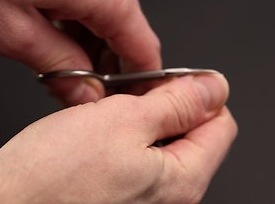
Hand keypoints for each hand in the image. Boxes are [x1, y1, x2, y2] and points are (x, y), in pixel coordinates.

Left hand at [0, 0, 160, 105]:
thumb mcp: (13, 30)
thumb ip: (59, 69)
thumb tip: (85, 94)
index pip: (144, 50)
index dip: (140, 84)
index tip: (130, 101)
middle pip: (127, 33)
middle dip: (108, 66)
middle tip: (81, 90)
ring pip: (109, 16)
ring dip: (90, 44)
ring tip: (58, 64)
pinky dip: (80, 20)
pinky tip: (54, 34)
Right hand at [0, 74, 236, 202]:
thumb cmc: (52, 178)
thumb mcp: (125, 121)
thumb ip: (179, 104)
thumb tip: (215, 88)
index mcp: (183, 180)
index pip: (222, 124)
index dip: (200, 95)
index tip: (172, 83)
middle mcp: (172, 197)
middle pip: (195, 133)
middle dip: (168, 106)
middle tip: (132, 97)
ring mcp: (149, 198)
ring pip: (165, 141)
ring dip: (143, 118)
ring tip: (110, 116)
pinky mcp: (126, 194)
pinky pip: (142, 155)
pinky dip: (127, 135)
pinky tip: (101, 133)